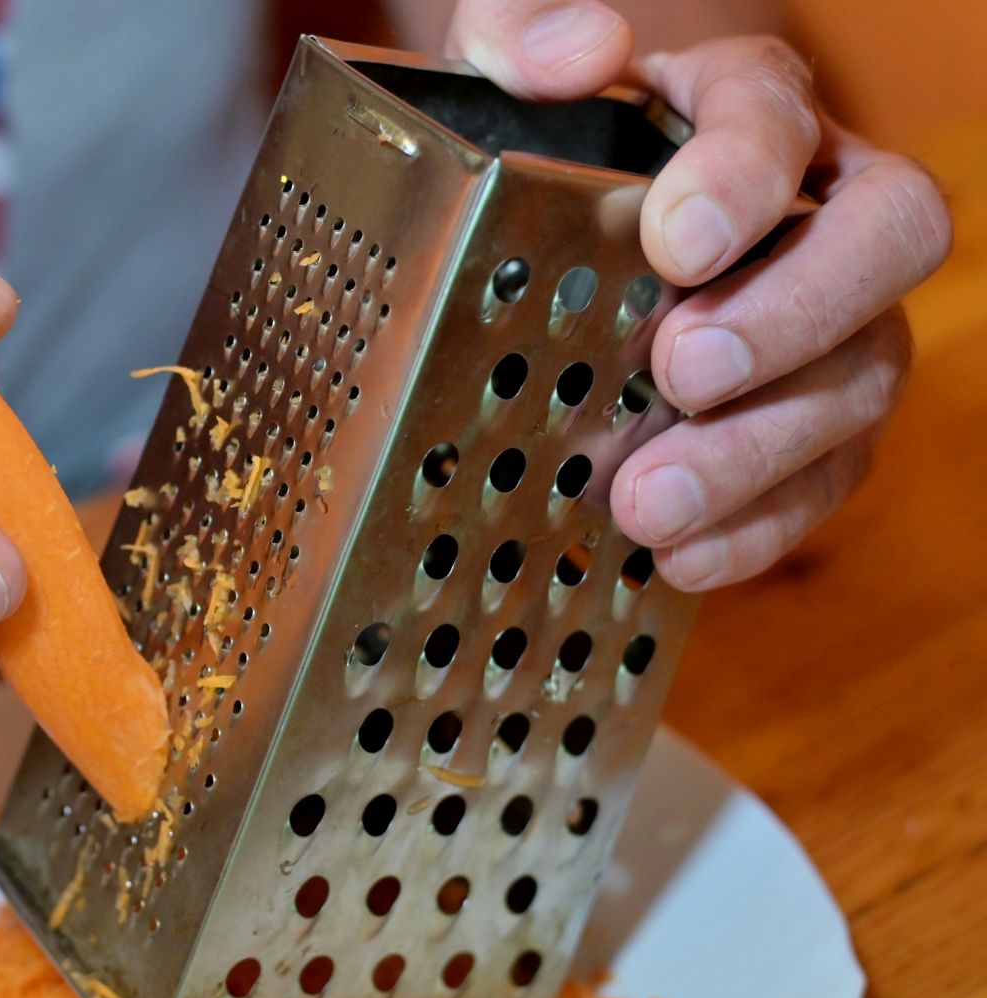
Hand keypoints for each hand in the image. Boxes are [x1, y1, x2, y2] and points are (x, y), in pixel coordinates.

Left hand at [448, 1, 952, 588]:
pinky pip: (824, 477)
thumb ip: (526, 43)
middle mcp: (816, 207)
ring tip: (645, 501)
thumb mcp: (500, 70)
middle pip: (885, 241)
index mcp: (744, 107)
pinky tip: (679, 558)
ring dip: (759, 452)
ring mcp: (827, 319)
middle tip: (681, 372)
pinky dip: (756, 526)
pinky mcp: (806, 420)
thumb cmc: (534, 134)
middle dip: (792, 316)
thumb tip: (582, 46)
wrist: (535, 213)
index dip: (743, 175)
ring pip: (862, 376)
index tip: (675, 239)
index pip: (781, 116)